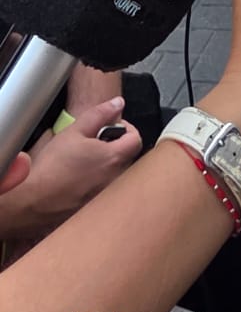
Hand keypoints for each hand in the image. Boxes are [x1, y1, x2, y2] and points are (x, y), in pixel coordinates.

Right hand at [0, 98, 140, 241]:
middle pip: (127, 156)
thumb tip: (118, 103)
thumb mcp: (74, 131)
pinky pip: (103, 190)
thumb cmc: (52, 166)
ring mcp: (105, 195)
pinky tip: (77, 179)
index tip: (111, 127)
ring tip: (82, 161)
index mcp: (113, 158)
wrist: (32, 201)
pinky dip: (96, 181)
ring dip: (105, 164)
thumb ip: (100, 114)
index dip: (126, 128)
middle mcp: (115, 179)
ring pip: (115, 173)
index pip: (136, 139)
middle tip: (93, 143)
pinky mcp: (94, 207)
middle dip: (114, 145)